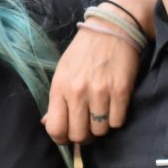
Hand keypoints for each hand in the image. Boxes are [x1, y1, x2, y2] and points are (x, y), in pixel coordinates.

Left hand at [45, 23, 140, 143]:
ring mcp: (100, 92)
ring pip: (100, 131)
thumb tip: (46, 123)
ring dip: (101, 127)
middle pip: (78, 135)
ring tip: (101, 113)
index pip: (55, 128)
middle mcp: (78, 92)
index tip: (68, 136)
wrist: (112, 28)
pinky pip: (117, 121)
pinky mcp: (121, 91)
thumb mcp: (63, 72)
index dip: (61, 139)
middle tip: (87, 126)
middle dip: (83, 136)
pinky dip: (116, 119)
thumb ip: (55, 100)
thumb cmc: (84, 51)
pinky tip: (113, 107)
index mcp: (60, 87)